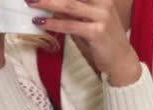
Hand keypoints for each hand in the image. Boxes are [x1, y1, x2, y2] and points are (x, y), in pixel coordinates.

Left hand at [27, 0, 141, 85]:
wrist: (121, 61)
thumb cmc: (104, 41)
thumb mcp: (87, 22)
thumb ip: (72, 13)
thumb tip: (51, 4)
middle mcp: (103, 3)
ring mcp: (102, 17)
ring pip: (70, 5)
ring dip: (48, 3)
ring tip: (31, 3)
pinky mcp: (97, 32)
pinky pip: (71, 25)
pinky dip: (55, 23)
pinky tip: (41, 23)